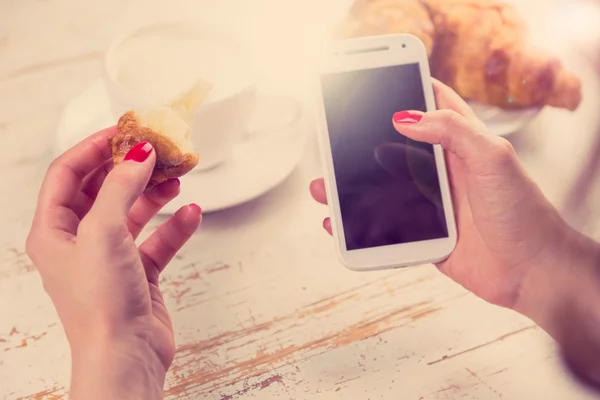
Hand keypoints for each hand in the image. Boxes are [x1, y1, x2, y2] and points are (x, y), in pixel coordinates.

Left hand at [26, 128, 201, 399]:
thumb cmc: (101, 304)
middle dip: (131, 169)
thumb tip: (139, 153)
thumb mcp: (105, 232)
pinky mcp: (138, 274)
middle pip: (103, 190)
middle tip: (157, 150)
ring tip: (177, 177)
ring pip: (133, 212)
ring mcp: (110, 258)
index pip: (68, 174)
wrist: (127, 355)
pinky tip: (190, 215)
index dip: (94, 148)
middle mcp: (79, 243)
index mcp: (53, 231)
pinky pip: (157, 240)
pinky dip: (174, 226)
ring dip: (154, 194)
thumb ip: (121, 186)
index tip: (125, 130)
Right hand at [310, 80, 568, 309]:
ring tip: (324, 185)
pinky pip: (385, 226)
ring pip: (383, 189)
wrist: (531, 270)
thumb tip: (406, 117)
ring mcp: (431, 204)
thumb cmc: (523, 212)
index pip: (432, 108)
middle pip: (394, 150)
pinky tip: (338, 223)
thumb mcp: (493, 158)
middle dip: (362, 144)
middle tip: (332, 140)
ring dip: (353, 187)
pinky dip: (360, 225)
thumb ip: (453, 131)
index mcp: (462, 145)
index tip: (376, 84)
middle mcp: (443, 171)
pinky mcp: (424, 234)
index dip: (407, 93)